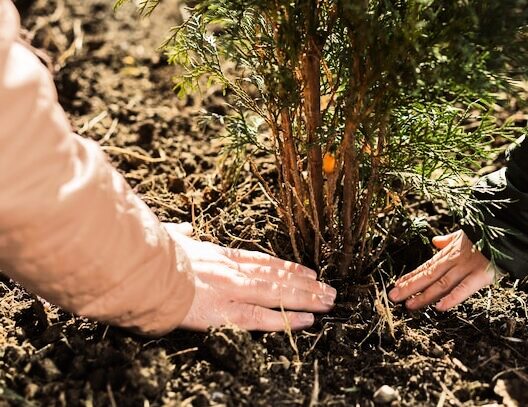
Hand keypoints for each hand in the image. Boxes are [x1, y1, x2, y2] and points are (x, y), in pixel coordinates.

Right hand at [164, 223, 335, 331]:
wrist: (138, 269)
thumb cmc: (150, 254)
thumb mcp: (169, 238)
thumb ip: (181, 235)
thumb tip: (185, 229)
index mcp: (219, 255)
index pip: (262, 261)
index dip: (288, 267)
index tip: (308, 271)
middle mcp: (231, 271)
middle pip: (276, 277)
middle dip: (306, 284)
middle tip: (329, 288)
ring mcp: (230, 290)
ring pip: (277, 294)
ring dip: (306, 298)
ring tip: (329, 301)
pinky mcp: (223, 311)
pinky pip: (261, 317)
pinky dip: (286, 319)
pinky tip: (307, 321)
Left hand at [388, 230, 494, 310]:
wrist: (509, 229)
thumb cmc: (487, 235)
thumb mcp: (465, 234)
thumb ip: (449, 240)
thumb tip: (436, 241)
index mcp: (450, 253)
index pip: (426, 267)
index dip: (411, 277)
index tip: (396, 285)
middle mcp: (454, 260)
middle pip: (428, 276)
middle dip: (409, 288)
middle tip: (392, 297)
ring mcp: (467, 268)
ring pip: (441, 284)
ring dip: (424, 296)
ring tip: (409, 305)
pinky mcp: (482, 275)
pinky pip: (465, 288)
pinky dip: (452, 298)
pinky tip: (439, 307)